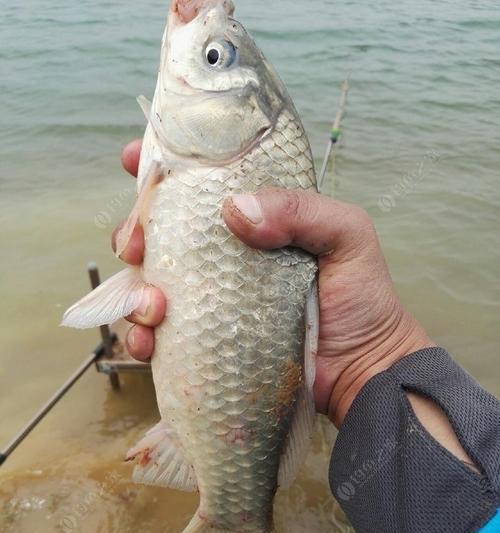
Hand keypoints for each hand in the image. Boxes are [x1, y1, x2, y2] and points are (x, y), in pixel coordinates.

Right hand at [116, 140, 432, 426]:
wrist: (361, 370)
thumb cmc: (362, 299)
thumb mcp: (347, 235)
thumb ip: (302, 209)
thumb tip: (235, 209)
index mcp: (256, 219)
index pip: (203, 184)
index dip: (163, 168)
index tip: (134, 160)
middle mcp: (226, 255)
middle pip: (163, 231)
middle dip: (135, 230)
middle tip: (133, 243)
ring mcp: (212, 298)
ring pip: (150, 280)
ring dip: (135, 288)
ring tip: (153, 303)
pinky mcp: (206, 339)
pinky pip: (160, 332)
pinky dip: (142, 334)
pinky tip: (151, 339)